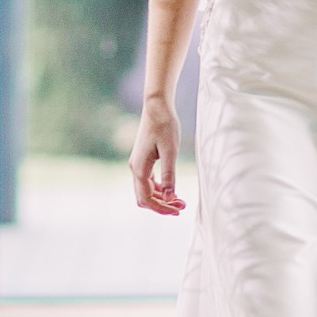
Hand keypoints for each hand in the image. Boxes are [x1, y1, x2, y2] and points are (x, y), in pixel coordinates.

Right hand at [130, 96, 184, 215]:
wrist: (156, 106)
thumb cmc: (165, 125)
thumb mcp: (171, 151)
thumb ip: (169, 175)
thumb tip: (169, 197)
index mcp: (140, 168)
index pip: (146, 198)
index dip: (161, 208)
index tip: (178, 210)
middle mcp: (135, 168)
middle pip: (144, 198)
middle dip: (161, 205)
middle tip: (181, 207)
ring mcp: (137, 164)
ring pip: (146, 190)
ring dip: (161, 198)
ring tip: (180, 200)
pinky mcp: (142, 159)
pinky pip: (148, 181)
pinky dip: (159, 189)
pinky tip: (171, 188)